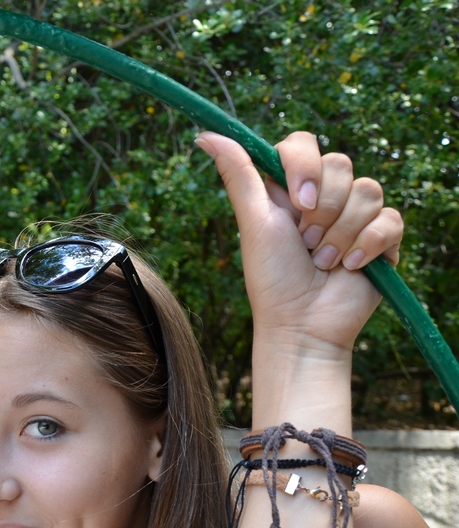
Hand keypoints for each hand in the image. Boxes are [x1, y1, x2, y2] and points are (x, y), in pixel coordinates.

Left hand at [196, 131, 402, 356]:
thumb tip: (205, 134)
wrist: (301, 325)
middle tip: (305, 244)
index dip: (304, 167)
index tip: (297, 202)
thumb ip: (238, 174)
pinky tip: (350, 268)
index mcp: (289, 189)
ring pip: (369, 190)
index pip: (304, 144)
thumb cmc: (272, 278)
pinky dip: (367, 246)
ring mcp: (355, 216)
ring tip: (322, 263)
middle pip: (341, 164)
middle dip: (322, 211)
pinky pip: (390, 219)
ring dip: (340, 234)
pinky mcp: (381, 238)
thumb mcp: (253, 222)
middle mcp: (323, 197)